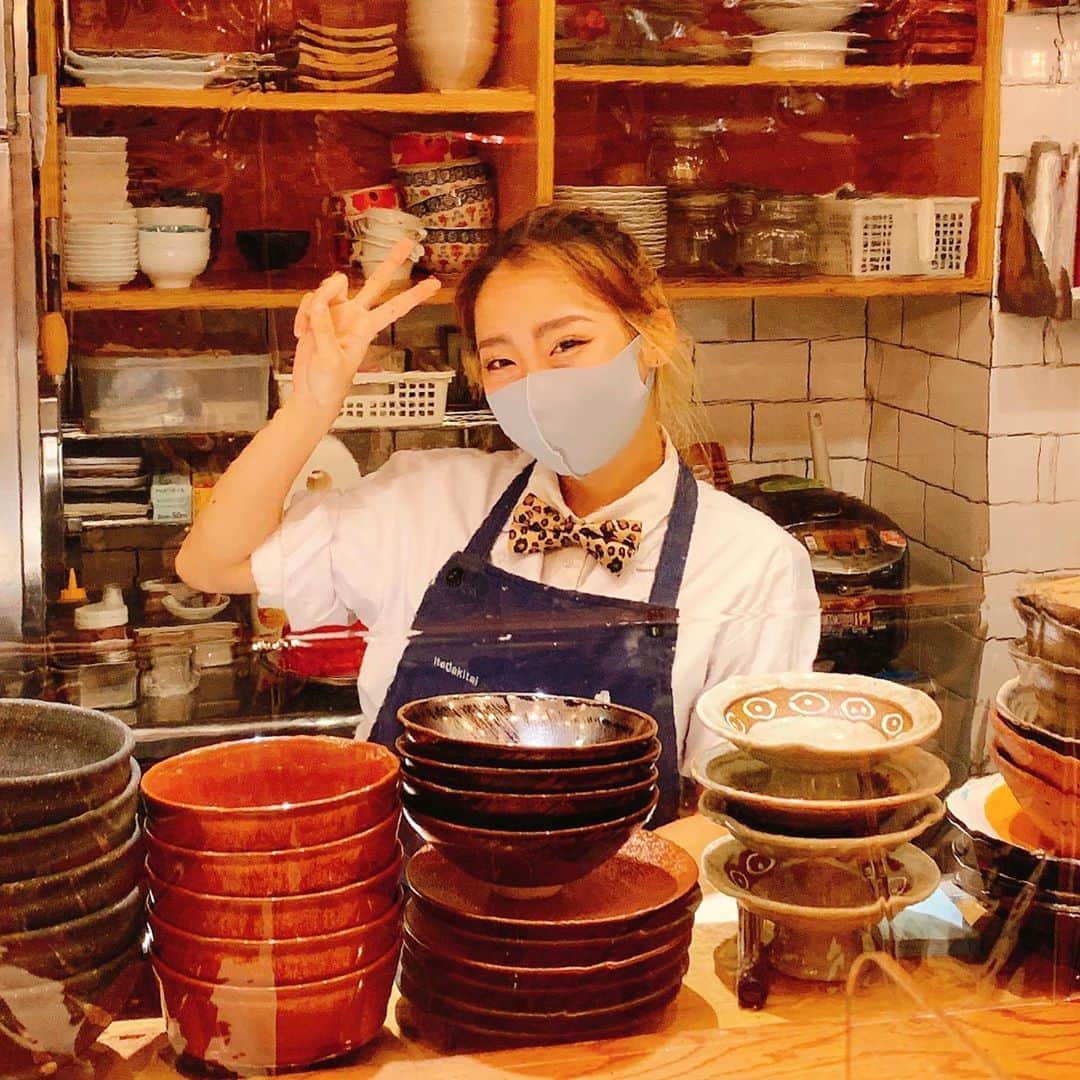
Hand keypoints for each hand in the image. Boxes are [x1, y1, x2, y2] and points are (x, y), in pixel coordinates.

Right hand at [289, 238, 441, 420]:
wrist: (312, 394)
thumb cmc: (329, 384)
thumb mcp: (330, 358)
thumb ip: (324, 326)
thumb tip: (319, 302)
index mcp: (366, 329)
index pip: (395, 307)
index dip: (414, 295)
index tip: (434, 283)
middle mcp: (355, 315)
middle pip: (378, 281)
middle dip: (392, 261)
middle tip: (408, 241)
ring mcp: (337, 313)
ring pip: (331, 285)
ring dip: (316, 302)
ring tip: (309, 330)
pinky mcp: (318, 315)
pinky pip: (310, 301)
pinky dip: (302, 315)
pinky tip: (301, 334)